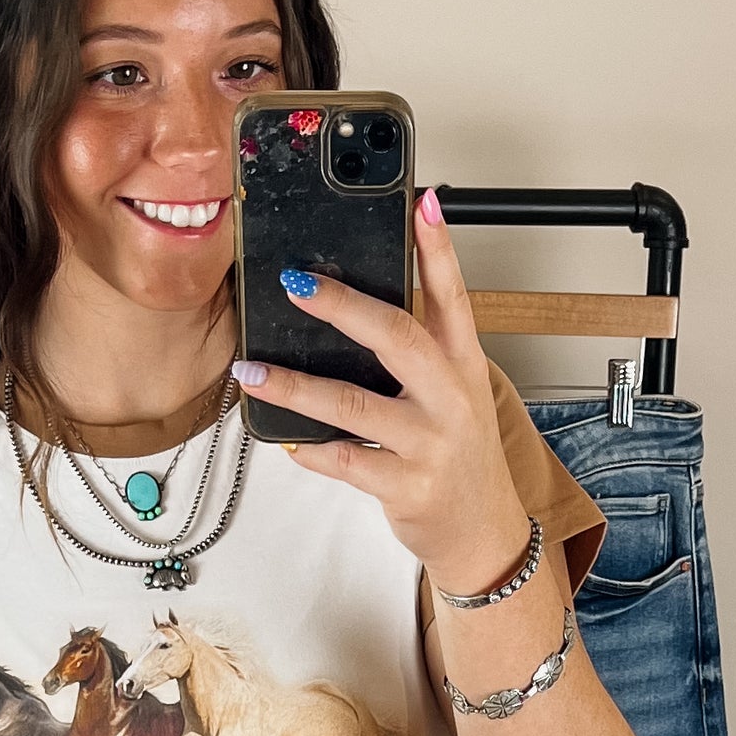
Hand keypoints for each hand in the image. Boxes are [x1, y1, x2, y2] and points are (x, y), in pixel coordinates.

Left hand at [230, 187, 528, 589]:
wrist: (482, 533)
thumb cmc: (458, 458)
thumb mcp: (455, 396)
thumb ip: (420, 353)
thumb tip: (356, 308)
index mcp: (463, 365)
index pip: (453, 295)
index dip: (438, 248)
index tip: (421, 202)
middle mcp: (450, 397)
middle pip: (397, 336)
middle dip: (343, 306)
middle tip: (296, 284)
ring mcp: (429, 443)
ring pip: (354, 404)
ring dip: (297, 386)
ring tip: (253, 371)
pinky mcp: (406, 486)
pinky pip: (344, 460)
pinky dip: (309, 448)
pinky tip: (283, 437)